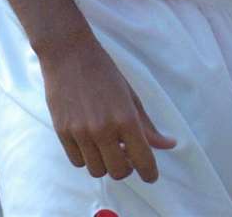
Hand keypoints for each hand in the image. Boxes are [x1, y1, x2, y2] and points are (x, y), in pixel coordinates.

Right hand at [39, 36, 176, 182]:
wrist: (69, 55)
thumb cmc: (104, 72)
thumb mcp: (131, 96)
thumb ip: (147, 126)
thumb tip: (169, 144)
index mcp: (126, 118)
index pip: (142, 159)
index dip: (150, 173)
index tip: (151, 176)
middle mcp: (103, 130)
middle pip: (118, 172)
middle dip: (127, 168)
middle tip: (127, 155)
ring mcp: (80, 133)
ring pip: (97, 170)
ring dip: (105, 163)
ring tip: (107, 146)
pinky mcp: (62, 133)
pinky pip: (78, 162)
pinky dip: (87, 157)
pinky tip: (90, 142)